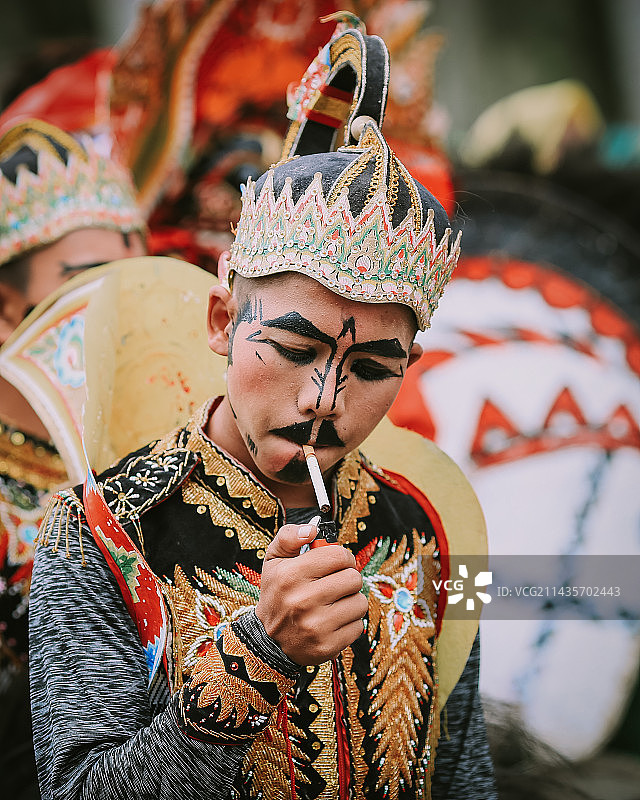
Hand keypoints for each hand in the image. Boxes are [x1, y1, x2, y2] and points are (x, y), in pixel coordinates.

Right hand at [255, 523, 367, 664]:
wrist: (269, 639)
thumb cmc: (277, 594)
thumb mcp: (274, 560)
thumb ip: (289, 537)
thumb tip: (311, 530)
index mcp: (290, 575)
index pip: (338, 556)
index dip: (343, 557)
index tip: (338, 563)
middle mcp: (302, 601)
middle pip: (354, 578)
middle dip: (348, 578)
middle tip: (337, 583)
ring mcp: (315, 626)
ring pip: (359, 603)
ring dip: (351, 601)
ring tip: (334, 603)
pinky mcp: (327, 646)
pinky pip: (358, 626)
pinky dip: (349, 623)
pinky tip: (333, 621)